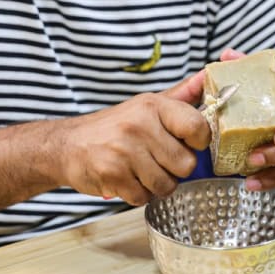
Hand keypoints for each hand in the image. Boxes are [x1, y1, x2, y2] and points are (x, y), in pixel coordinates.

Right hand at [58, 71, 209, 205]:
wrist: (67, 145)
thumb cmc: (114, 127)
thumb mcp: (146, 105)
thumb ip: (181, 94)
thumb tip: (208, 75)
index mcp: (153, 105)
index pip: (198, 127)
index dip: (198, 142)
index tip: (186, 143)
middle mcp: (140, 125)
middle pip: (186, 164)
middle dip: (174, 169)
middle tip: (156, 160)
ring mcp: (125, 150)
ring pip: (167, 185)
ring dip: (156, 184)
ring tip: (140, 170)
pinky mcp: (113, 174)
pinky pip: (144, 198)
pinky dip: (137, 194)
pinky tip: (126, 179)